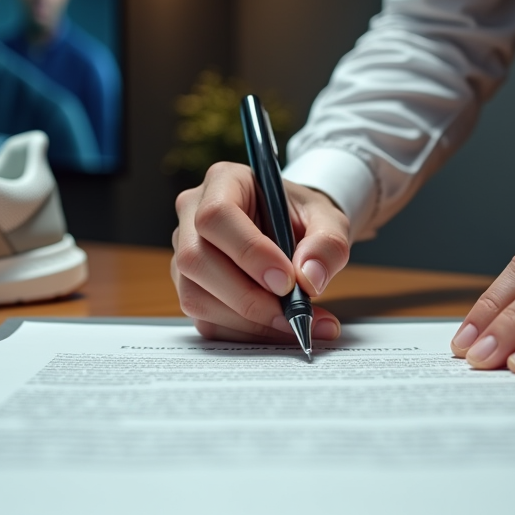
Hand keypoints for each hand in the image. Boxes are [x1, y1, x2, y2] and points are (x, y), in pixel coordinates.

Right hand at [171, 162, 351, 342]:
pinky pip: (206, 320)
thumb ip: (328, 243)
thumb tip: (309, 279)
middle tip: (295, 314)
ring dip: (248, 321)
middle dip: (247, 296)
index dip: (248, 252)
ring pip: (195, 296)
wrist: (296, 232)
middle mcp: (192, 215)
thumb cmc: (304, 218)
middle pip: (196, 259)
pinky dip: (245, 333)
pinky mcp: (192, 289)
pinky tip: (279, 330)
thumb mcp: (328, 219)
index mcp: (223, 181)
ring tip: (297, 325)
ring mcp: (185, 254)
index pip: (216, 215)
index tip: (286, 281)